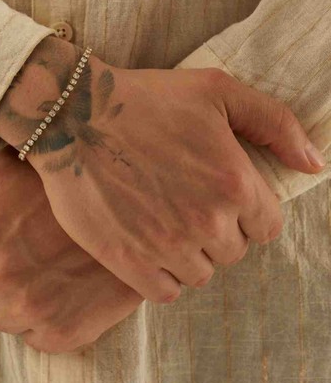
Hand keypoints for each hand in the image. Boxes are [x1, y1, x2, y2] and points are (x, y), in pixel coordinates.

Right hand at [0, 36, 325, 303]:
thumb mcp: (218, 91)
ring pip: (201, 274)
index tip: (223, 199)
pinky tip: (151, 248)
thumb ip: (276, 123)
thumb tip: (315, 164)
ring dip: (191, 255)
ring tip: (168, 224)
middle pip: (234, 252)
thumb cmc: (146, 99)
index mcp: (234, 183)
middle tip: (188, 204)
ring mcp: (167, 246)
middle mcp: (207, 222)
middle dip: (219, 232)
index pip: (267, 228)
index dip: (248, 214)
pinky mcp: (128, 261)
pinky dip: (164, 276)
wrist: (75, 117)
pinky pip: (166, 291)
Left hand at [0, 149, 141, 352]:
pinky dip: (41, 316)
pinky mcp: (61, 335)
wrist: (142, 214)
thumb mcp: (9, 168)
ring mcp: (33, 310)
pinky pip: (29, 336)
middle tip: (26, 245)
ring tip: (47, 264)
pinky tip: (64, 286)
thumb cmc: (72, 187)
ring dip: (12, 294)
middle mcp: (3, 275)